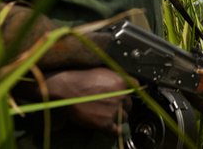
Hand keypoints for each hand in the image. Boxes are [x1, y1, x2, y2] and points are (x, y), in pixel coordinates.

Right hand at [15, 67, 137, 136]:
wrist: (65, 89)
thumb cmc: (79, 78)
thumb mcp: (102, 71)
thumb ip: (115, 78)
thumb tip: (120, 82)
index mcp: (122, 81)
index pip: (137, 88)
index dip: (130, 93)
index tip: (126, 96)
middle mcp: (121, 96)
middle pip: (129, 105)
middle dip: (121, 106)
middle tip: (110, 106)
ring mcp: (114, 110)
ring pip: (124, 118)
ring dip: (117, 118)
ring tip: (106, 116)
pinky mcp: (105, 123)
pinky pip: (115, 131)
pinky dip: (113, 131)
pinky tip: (108, 128)